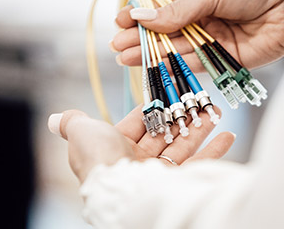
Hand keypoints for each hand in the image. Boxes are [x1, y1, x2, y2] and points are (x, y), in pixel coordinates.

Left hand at [48, 105, 233, 182]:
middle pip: (164, 134)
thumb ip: (73, 123)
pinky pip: (200, 166)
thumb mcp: (82, 133)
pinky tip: (228, 136)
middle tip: (198, 100)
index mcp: (116, 148)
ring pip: (184, 146)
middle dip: (182, 116)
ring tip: (216, 111)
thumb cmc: (101, 159)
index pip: (138, 123)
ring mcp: (159, 174)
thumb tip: (55, 118)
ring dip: (201, 128)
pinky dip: (215, 151)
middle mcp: (137, 162)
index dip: (153, 107)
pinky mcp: (177, 183)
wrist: (120, 192)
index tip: (169, 92)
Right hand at [111, 0, 283, 71]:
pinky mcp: (225, 59)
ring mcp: (213, 40)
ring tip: (125, 57)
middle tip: (116, 46)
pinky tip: (154, 65)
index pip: (163, 8)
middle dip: (141, 39)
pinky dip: (175, 65)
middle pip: (166, 32)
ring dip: (151, 54)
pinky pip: (196, 64)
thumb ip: (178, 11)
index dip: (141, 16)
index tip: (119, 21)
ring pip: (177, 50)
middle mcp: (203, 20)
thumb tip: (143, 18)